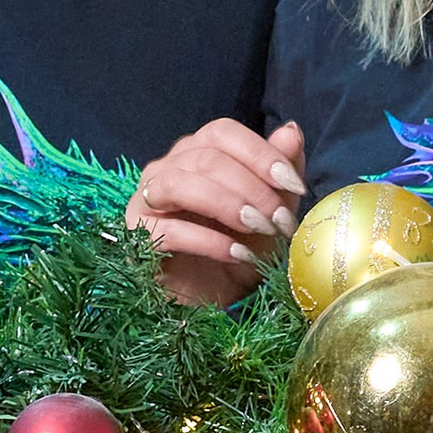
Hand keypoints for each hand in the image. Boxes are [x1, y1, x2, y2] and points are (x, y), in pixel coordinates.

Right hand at [128, 118, 306, 307]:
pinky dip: (209, 241)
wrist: (211, 300)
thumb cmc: (239, 250)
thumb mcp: (271, 213)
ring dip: (228, 206)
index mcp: (197, 152)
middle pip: (207, 158)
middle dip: (253, 189)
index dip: (260, 154)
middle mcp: (167, 167)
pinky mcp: (138, 235)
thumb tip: (291, 132)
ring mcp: (146, 199)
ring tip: (260, 229)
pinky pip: (170, 230)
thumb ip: (279, 173)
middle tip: (281, 220)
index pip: (223, 132)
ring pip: (181, 184)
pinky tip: (237, 255)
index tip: (294, 184)